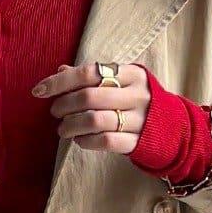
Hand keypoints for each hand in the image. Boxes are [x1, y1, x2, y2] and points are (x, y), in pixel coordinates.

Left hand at [32, 61, 148, 153]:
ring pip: (94, 121)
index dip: (60, 81)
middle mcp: (137, 95)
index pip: (89, 72)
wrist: (172, 129)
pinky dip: (86, 141)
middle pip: (89, 97)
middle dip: (64, 105)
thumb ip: (93, 76)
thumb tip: (60, 70)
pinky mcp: (137, 142)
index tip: (39, 90)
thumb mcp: (122, 83)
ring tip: (63, 129)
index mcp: (132, 74)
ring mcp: (139, 120)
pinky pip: (105, 141)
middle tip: (54, 112)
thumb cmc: (137, 102)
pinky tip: (79, 140)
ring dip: (71, 126)